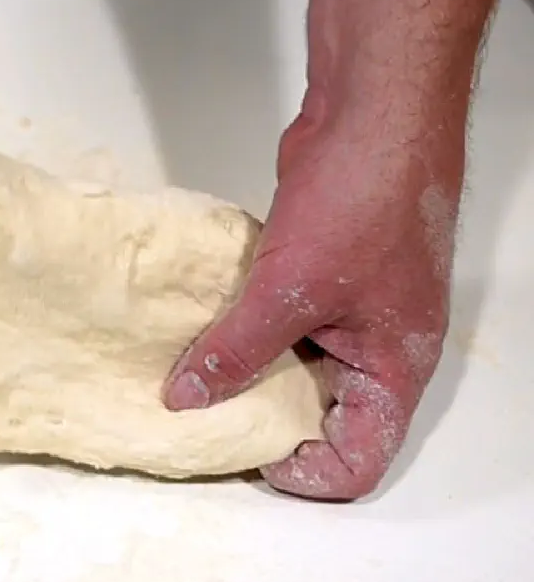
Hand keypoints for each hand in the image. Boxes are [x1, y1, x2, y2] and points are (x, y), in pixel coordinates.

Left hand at [163, 108, 462, 501]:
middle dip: (267, 426)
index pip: (361, 458)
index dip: (305, 473)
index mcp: (394, 367)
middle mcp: (378, 348)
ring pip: (296, 371)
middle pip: (325, 420)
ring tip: (191, 381)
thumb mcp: (290, 288)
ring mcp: (350, 310)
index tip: (247, 455)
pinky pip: (281, 325)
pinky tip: (201, 330)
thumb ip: (237, 350)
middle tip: (204, 422)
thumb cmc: (366, 193)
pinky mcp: (319, 276)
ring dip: (249, 376)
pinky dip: (244, 333)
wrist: (374, 108)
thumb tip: (187, 397)